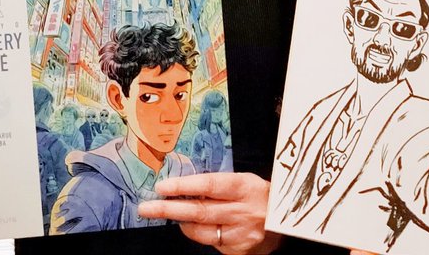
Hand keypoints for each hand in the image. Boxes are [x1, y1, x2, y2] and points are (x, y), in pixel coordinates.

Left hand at [137, 172, 280, 253]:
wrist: (283, 222)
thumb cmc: (258, 195)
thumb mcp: (243, 181)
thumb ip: (218, 183)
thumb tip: (184, 183)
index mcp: (243, 186)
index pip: (208, 185)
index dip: (183, 186)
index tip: (162, 187)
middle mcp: (241, 211)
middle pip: (199, 211)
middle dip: (169, 209)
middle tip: (146, 208)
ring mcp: (239, 234)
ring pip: (201, 231)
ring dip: (179, 222)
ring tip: (163, 213)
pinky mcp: (238, 251)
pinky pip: (211, 242)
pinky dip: (197, 233)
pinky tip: (190, 225)